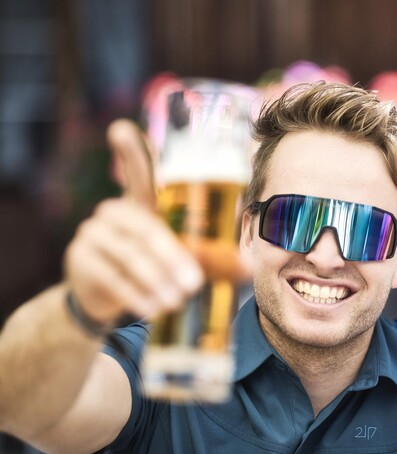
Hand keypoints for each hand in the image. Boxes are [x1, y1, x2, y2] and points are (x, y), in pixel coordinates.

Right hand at [63, 120, 204, 324]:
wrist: (104, 298)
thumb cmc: (152, 267)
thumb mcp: (179, 257)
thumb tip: (246, 266)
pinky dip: (135, 295)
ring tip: (176, 302)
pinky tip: (151, 309)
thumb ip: (209, 256)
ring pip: (128, 256)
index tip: (120, 129)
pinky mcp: (80, 261)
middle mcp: (113, 211)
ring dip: (156, 281)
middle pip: (144, 229)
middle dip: (171, 257)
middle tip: (193, 283)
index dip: (130, 151)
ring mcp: (92, 234)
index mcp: (141, 203)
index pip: (137, 171)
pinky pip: (112, 278)